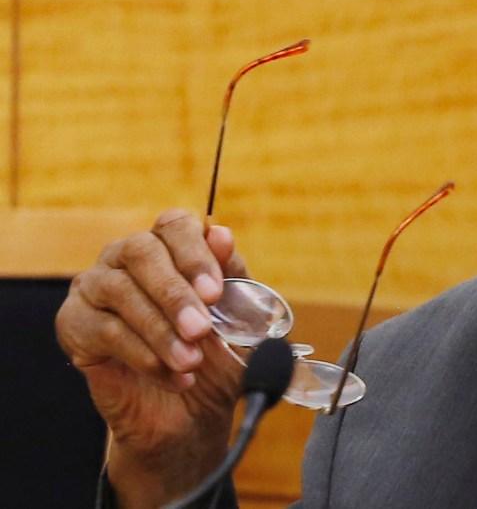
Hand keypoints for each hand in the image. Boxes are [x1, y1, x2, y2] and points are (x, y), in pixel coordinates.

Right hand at [56, 210, 248, 507]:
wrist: (191, 415)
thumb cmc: (217, 358)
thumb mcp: (238, 319)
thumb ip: (233, 277)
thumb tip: (220, 234)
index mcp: (170, 247)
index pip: (174, 225)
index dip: (195, 254)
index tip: (215, 292)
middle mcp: (127, 257)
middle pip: (141, 251)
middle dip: (175, 293)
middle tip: (201, 330)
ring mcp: (96, 287)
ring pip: (119, 291)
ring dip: (160, 330)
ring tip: (191, 362)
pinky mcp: (74, 324)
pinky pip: (103, 330)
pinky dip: (142, 355)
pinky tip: (172, 375)